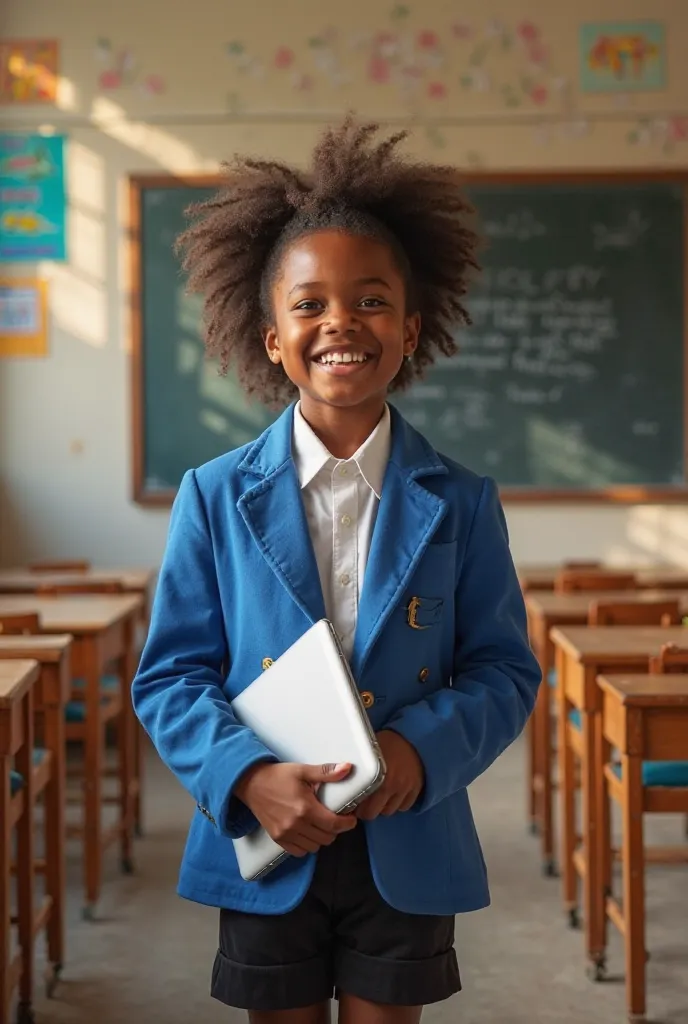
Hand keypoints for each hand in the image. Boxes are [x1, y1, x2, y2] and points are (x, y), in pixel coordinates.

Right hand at [234, 761, 356, 856]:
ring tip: (321, 825)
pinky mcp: (277, 839)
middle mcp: (296, 824)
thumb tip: (347, 768)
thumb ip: (326, 772)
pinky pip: (299, 852)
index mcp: (305, 808)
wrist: (251, 783)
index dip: (347, 824)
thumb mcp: (303, 770)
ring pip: (315, 847)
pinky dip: (307, 845)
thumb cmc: (278, 776)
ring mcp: (285, 834)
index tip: (351, 819)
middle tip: (336, 818)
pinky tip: (308, 833)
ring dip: (322, 837)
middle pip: (327, 838)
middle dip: (336, 829)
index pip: (334, 825)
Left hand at [356, 730, 423, 820]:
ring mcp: (404, 788)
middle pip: (373, 813)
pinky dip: (398, 803)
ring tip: (379, 795)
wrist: (411, 738)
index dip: (354, 807)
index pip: (361, 805)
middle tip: (364, 802)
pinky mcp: (416, 789)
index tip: (352, 804)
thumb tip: (338, 777)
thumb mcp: (368, 752)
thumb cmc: (386, 743)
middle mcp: (391, 784)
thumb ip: (356, 768)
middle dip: (366, 810)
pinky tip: (393, 792)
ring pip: (388, 811)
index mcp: (376, 775)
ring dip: (382, 806)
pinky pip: (404, 807)